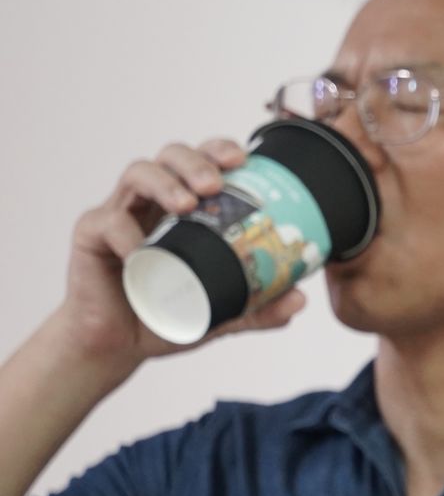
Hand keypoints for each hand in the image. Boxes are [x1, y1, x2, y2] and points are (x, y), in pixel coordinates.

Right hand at [53, 138, 307, 368]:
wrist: (118, 344)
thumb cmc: (167, 314)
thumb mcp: (222, 313)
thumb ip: (259, 308)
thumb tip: (300, 299)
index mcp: (186, 208)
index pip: (204, 163)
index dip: (220, 151)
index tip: (243, 159)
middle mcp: (154, 202)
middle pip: (171, 156)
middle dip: (195, 160)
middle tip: (215, 184)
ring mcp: (120, 213)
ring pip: (138, 173)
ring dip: (164, 181)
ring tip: (186, 203)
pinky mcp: (91, 235)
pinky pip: (107, 222)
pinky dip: (126, 233)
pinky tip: (141, 251)